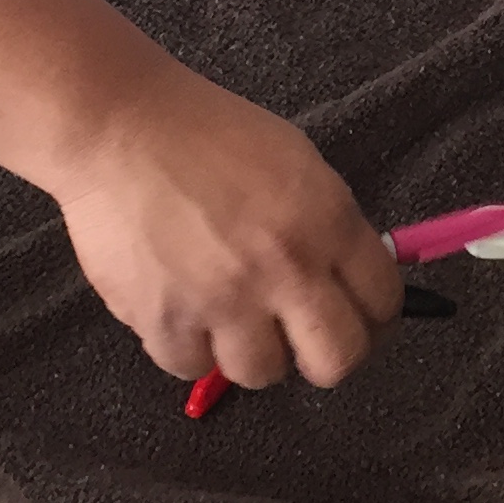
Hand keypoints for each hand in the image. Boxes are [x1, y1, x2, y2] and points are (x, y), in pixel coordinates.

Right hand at [47, 69, 403, 386]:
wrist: (119, 128)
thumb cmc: (208, 134)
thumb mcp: (295, 163)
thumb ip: (328, 226)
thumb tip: (349, 281)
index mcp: (327, 221)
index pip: (383, 302)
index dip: (374, 316)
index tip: (357, 317)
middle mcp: (284, 269)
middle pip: (337, 361)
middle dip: (326, 356)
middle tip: (303, 337)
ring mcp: (224, 301)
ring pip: (262, 374)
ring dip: (251, 351)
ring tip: (231, 315)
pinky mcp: (165, 321)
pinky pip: (191, 367)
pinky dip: (189, 347)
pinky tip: (183, 308)